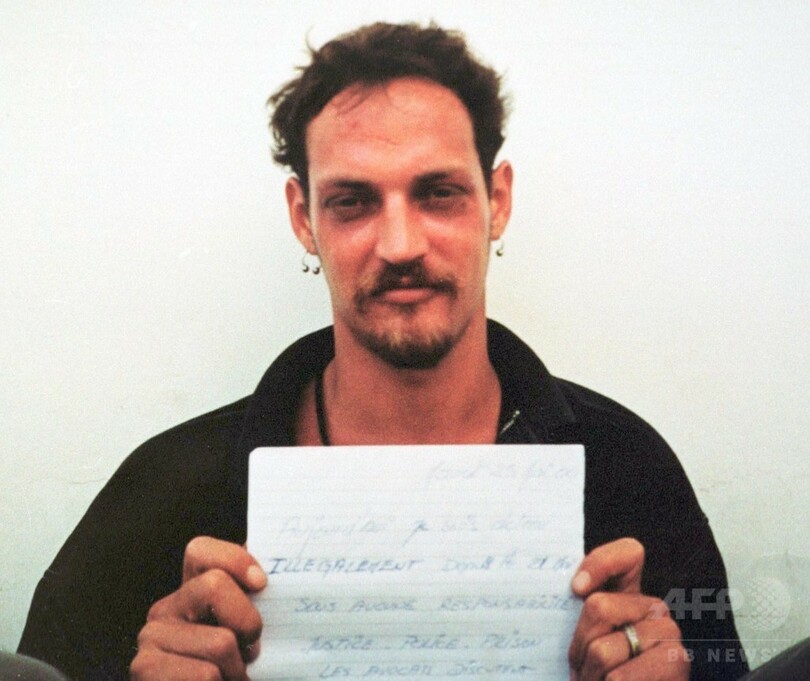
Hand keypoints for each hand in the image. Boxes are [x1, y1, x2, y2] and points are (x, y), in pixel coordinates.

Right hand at [130, 537, 266, 680]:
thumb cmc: (239, 673)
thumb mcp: (251, 632)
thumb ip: (256, 602)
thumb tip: (269, 579)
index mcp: (191, 592)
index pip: (201, 551)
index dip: (234, 559)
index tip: (262, 584)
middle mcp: (166, 610)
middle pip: (214, 586)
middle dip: (248, 622)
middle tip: (252, 651)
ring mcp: (150, 641)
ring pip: (219, 641)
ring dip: (237, 671)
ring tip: (231, 680)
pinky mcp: (144, 671)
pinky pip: (204, 675)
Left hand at [568, 538, 688, 680]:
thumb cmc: (599, 675)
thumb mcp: (585, 640)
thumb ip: (584, 613)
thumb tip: (578, 587)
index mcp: (631, 593)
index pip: (629, 553)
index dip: (600, 563)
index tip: (577, 588)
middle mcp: (654, 607)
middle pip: (598, 606)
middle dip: (578, 647)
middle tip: (582, 668)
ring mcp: (668, 633)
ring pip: (602, 649)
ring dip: (590, 675)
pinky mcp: (677, 663)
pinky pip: (619, 676)